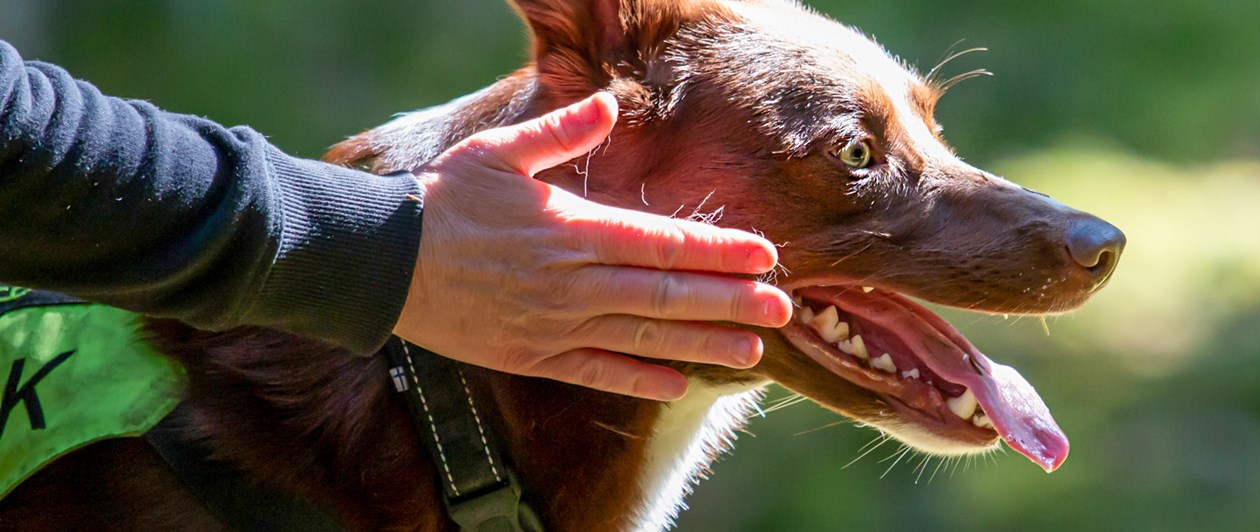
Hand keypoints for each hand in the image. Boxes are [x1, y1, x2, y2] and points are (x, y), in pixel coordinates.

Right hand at [393, 92, 791, 400]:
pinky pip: (597, 373)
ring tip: (753, 347)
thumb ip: (561, 133)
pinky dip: (640, 379)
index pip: (663, 241)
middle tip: (784, 306)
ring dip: (703, 343)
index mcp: (572, 228)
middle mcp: (572, 281)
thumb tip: (610, 105)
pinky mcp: (533, 356)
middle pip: (668, 295)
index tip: (765, 254)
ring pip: (644, 338)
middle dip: (731, 300)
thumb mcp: (498, 152)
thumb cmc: (443, 199)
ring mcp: (554, 325)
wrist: (379, 261)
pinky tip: (681, 383)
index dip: (718, 249)